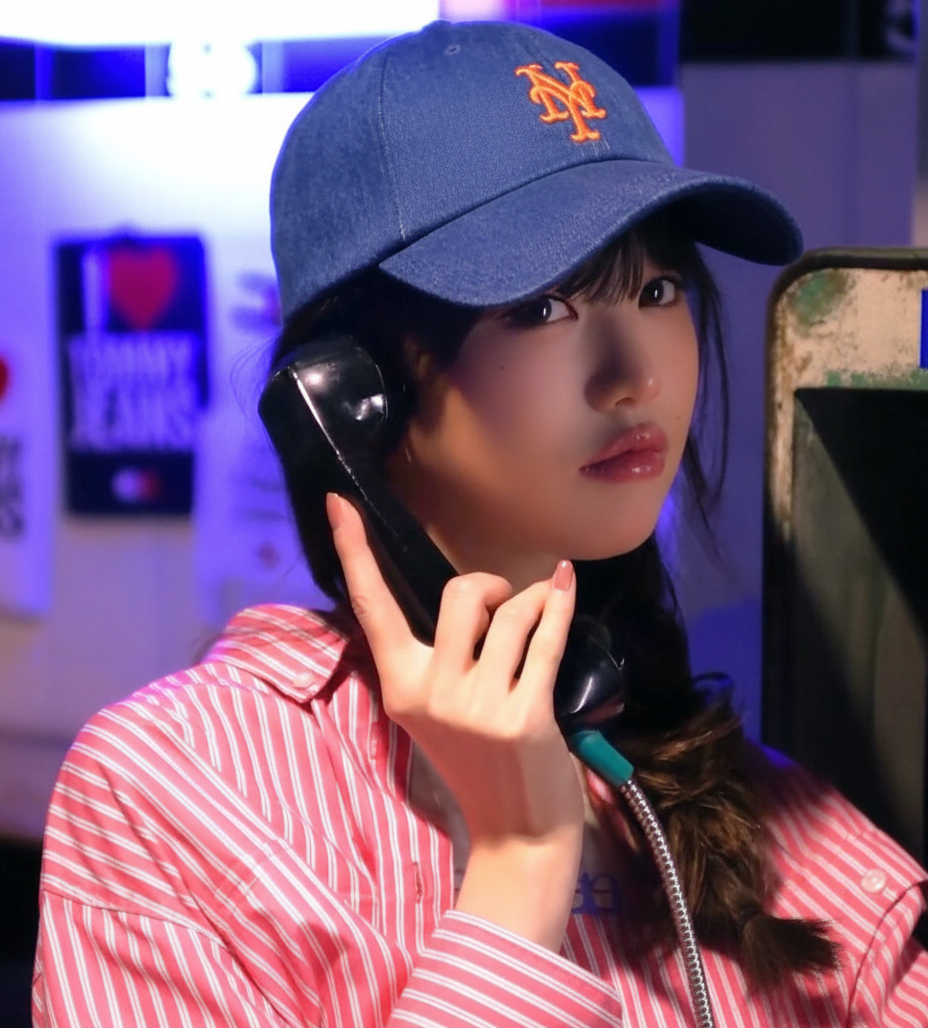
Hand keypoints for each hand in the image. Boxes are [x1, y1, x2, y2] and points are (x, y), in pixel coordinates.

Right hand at [327, 492, 584, 948]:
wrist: (516, 832)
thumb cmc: (478, 763)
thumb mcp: (437, 711)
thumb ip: (439, 656)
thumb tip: (476, 591)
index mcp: (401, 686)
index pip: (371, 607)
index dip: (355, 551)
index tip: (339, 502)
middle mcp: (432, 691)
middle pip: (461, 592)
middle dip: (491, 585)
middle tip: (505, 606)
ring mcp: (478, 706)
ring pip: (512, 614)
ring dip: (531, 603)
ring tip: (536, 621)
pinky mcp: (524, 716)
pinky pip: (547, 638)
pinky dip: (559, 606)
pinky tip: (565, 585)